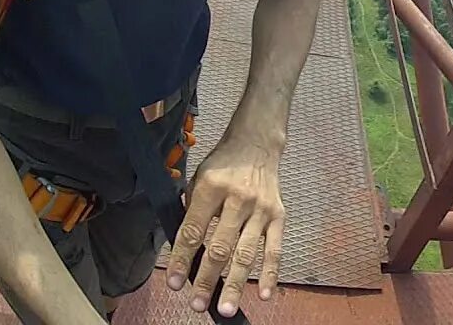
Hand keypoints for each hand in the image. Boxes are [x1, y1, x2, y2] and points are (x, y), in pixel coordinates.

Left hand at [165, 140, 284, 316]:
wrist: (256, 144)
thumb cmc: (222, 164)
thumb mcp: (197, 180)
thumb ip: (191, 213)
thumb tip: (184, 253)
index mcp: (211, 188)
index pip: (193, 231)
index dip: (182, 260)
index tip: (175, 284)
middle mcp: (237, 199)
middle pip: (220, 247)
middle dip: (206, 279)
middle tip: (197, 304)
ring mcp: (260, 209)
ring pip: (246, 253)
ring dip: (234, 283)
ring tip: (225, 307)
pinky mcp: (278, 215)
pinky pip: (274, 248)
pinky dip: (269, 273)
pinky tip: (263, 293)